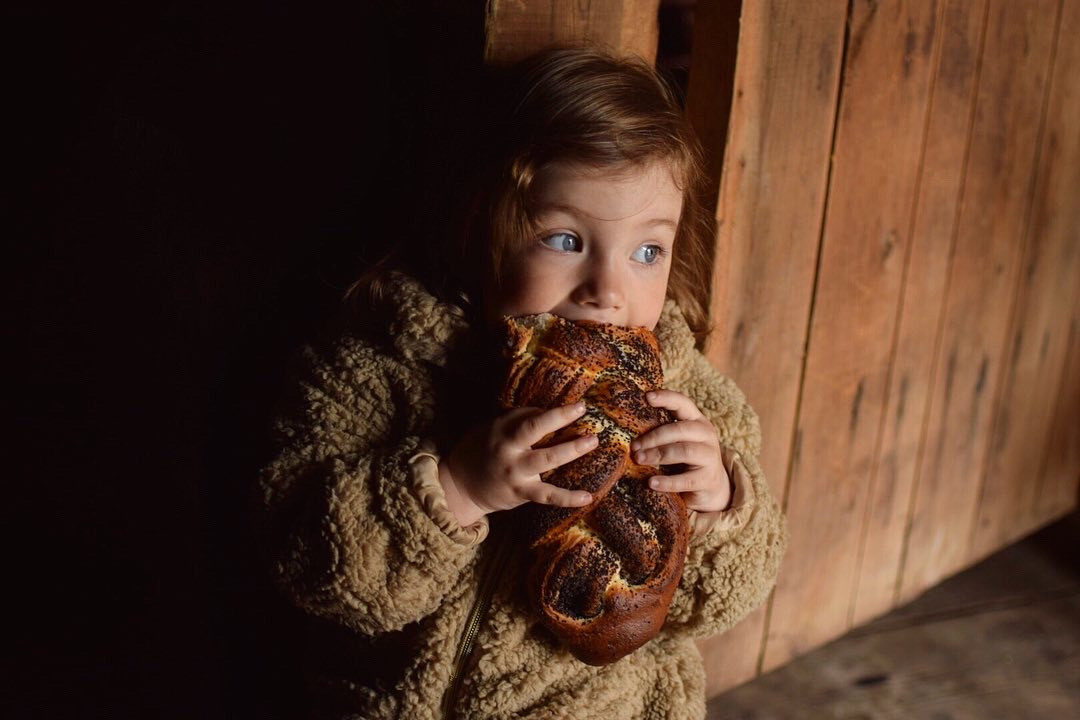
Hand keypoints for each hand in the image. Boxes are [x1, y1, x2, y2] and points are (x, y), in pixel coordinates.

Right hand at [439, 403, 597, 525]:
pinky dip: (568, 498)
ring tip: (592, 441)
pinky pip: (547, 496)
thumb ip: (517, 420)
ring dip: (571, 450)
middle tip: (586, 413)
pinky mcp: (520, 493)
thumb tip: (548, 411)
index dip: (554, 412)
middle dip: (561, 420)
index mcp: (503, 432)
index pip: (530, 417)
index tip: (579, 406)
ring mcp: (515, 473)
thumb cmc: (481, 451)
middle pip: (536, 431)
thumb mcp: (492, 429)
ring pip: (546, 460)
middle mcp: (509, 450)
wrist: (460, 486)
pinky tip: (587, 496)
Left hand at [630, 390, 731, 513]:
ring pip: (683, 451)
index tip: (647, 397)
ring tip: (639, 460)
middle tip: (634, 446)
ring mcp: (710, 456)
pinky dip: (667, 481)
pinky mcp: (708, 479)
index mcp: (697, 420)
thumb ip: (663, 431)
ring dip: (658, 455)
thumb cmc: (686, 459)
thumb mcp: (678, 440)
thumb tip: (628, 426)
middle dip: (654, 437)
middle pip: (680, 430)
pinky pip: (686, 479)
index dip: (666, 398)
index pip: (683, 403)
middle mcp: (706, 435)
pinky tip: (652, 483)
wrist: (712, 487)